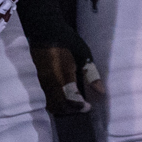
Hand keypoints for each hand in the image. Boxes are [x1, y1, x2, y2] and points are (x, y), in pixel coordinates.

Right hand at [16, 0, 103, 114]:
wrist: (45, 30)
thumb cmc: (67, 40)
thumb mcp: (84, 54)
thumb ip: (92, 74)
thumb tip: (101, 91)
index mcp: (63, 73)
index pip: (71, 99)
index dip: (80, 107)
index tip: (88, 107)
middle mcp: (51, 81)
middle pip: (59, 106)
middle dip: (71, 111)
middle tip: (82, 107)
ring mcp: (43, 81)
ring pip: (51, 103)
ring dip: (63, 108)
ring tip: (74, 104)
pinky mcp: (40, 79)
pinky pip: (47, 97)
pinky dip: (56, 102)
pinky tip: (65, 97)